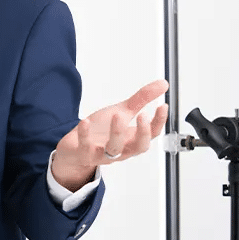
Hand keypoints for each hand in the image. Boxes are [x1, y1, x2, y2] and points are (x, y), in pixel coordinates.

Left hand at [52, 79, 168, 191]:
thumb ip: (141, 100)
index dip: (159, 121)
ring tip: (117, 115)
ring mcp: (103, 154)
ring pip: (114, 149)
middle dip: (143, 132)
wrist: (76, 147)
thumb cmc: (100, 131)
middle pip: (139, 147)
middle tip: (143, 115)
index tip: (163, 105)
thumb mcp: (121, 112)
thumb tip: (163, 85)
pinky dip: (85, 135)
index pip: (152, 134)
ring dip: (117, 133)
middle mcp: (121, 149)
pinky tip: (85, 121)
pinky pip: (86, 148)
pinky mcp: (84, 154)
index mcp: (132, 139)